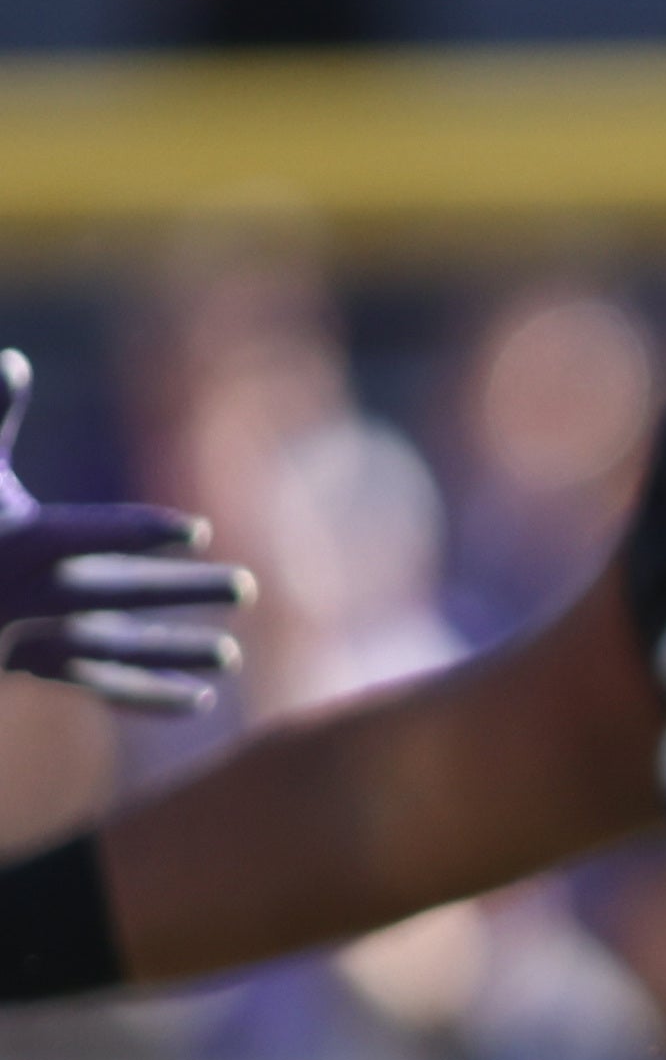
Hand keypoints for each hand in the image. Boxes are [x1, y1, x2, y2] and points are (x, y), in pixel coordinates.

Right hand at [0, 354, 251, 717]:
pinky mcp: (31, 667)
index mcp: (17, 542)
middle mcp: (26, 594)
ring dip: (172, 652)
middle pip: (115, 593)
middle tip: (248, 587)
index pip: (84, 536)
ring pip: (112, 648)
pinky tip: (199, 700)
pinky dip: (145, 695)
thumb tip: (14, 360)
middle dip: (180, 592)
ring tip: (232, 657)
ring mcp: (29, 636)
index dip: (136, 531)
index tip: (196, 529)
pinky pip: (96, 685)